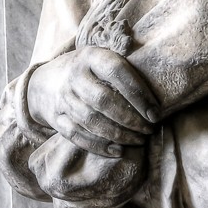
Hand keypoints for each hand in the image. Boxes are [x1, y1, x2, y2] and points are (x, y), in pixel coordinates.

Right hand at [27, 46, 158, 157]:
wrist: (45, 81)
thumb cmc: (88, 71)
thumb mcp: (101, 58)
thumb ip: (124, 69)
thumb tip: (162, 91)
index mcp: (90, 56)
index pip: (117, 72)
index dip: (138, 94)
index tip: (155, 113)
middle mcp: (74, 75)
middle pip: (103, 100)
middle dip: (130, 119)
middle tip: (149, 130)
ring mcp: (62, 97)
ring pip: (91, 121)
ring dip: (118, 134)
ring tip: (139, 140)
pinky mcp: (56, 118)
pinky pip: (77, 135)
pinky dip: (99, 146)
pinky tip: (118, 151)